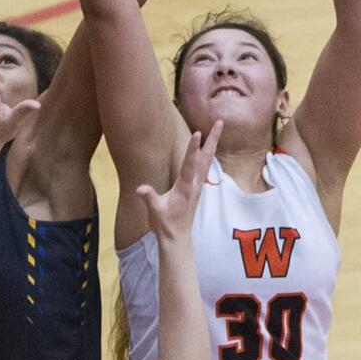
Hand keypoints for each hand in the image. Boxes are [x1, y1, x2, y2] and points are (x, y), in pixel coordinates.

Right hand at [137, 122, 222, 239]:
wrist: (177, 237)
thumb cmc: (165, 224)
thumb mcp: (155, 212)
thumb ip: (149, 198)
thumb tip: (140, 188)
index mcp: (185, 188)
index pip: (189, 164)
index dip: (192, 148)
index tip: (197, 133)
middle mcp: (194, 184)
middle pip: (206, 157)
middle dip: (213, 139)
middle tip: (220, 122)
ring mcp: (197, 185)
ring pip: (207, 160)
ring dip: (213, 143)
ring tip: (218, 127)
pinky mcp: (196, 187)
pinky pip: (204, 166)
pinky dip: (208, 153)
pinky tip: (209, 147)